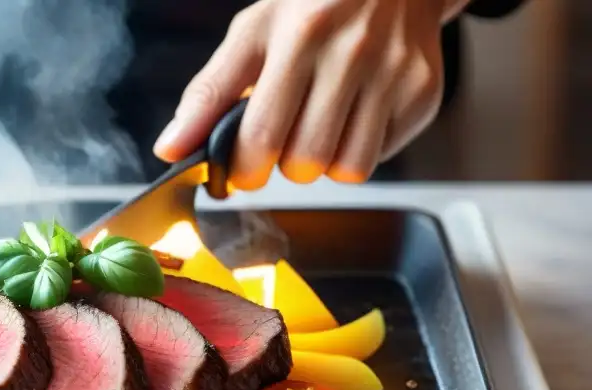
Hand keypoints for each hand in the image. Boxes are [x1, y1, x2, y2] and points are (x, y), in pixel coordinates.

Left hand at [154, 0, 469, 187]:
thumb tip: (170, 148)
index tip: (241, 169)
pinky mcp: (422, 94)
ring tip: (317, 128)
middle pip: (302, 161)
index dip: (243, 170)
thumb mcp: (252, 35)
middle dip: (282, 165)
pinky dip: (358, 150)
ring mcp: (393, 74)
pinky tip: (352, 116)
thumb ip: (209, 94)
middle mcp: (351, 53)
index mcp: (299, 36)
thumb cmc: (311, 9)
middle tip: (282, 140)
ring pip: (344, 169)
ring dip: (321, 164)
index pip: (260, 137)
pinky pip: (378, 158)